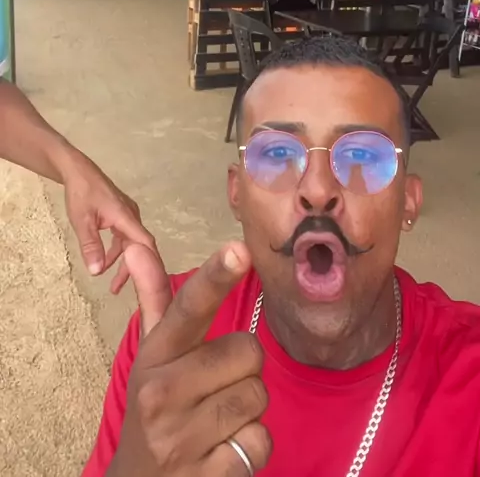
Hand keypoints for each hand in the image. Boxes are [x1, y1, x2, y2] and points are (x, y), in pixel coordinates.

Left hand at [63, 153, 156, 292]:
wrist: (77, 171)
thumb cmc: (81, 193)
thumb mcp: (82, 221)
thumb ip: (91, 246)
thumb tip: (97, 272)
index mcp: (126, 217)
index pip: (145, 242)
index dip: (150, 262)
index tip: (149, 283)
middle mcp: (131, 216)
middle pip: (139, 246)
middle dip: (132, 268)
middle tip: (120, 289)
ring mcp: (127, 215)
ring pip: (130, 243)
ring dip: (122, 261)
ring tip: (112, 283)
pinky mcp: (120, 214)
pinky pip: (124, 237)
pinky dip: (117, 251)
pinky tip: (105, 260)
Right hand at [109, 241, 271, 476]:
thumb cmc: (154, 408)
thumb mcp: (151, 357)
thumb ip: (154, 301)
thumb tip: (135, 246)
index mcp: (154, 356)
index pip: (189, 309)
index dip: (216, 277)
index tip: (240, 250)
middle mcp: (162, 393)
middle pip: (247, 351)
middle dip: (244, 368)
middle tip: (218, 385)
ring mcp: (181, 438)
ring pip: (257, 395)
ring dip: (249, 407)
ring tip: (218, 418)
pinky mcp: (206, 475)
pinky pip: (260, 441)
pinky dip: (251, 445)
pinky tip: (224, 449)